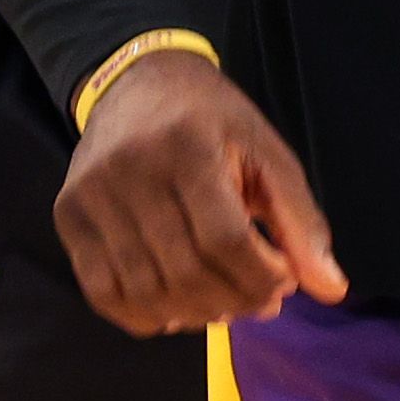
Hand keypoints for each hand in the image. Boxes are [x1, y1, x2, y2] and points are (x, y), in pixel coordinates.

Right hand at [55, 47, 347, 335]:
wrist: (137, 83)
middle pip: (186, 271)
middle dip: (234, 301)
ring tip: (224, 306)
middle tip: (260, 302)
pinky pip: (102, 292)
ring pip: (145, 290)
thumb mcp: (268, 154)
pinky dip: (143, 317)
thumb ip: (300, 222)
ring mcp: (91, 195)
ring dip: (193, 316)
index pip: (226, 239)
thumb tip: (332, 291)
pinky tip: (177, 312)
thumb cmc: (214, 122)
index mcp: (189, 146)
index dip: (261, 277)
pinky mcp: (67, 216)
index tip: (284, 283)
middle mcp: (131, 170)